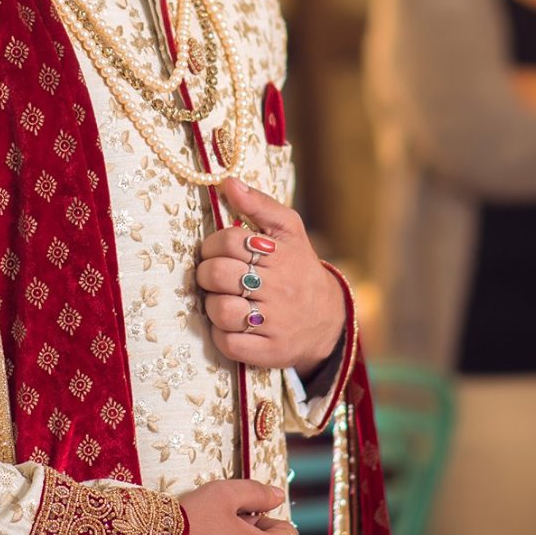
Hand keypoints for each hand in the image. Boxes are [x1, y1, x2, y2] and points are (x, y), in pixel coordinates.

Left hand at [196, 178, 345, 371]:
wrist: (328, 319)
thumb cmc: (298, 268)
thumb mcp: (288, 230)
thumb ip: (258, 204)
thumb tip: (227, 182)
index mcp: (281, 255)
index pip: (229, 241)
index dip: (212, 245)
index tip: (216, 251)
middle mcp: (279, 289)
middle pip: (218, 275)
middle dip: (207, 274)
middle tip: (215, 276)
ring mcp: (274, 324)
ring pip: (220, 310)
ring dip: (212, 304)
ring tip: (223, 299)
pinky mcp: (269, 352)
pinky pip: (228, 343)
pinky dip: (221, 334)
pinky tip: (231, 324)